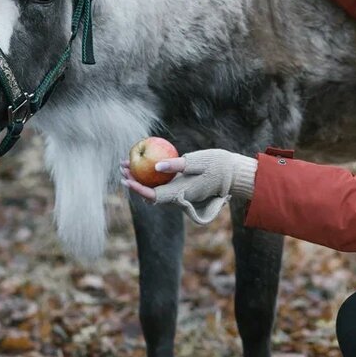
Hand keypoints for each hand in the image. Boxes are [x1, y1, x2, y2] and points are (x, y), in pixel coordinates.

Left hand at [120, 148, 257, 224]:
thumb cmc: (218, 166)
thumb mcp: (198, 161)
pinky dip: (152, 173)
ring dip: (141, 177)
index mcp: (180, 192)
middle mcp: (178, 195)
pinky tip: (145, 161)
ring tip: (128, 162)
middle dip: (134, 180)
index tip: (125, 179)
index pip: (153, 195)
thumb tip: (156, 165)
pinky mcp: (183, 185)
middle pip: (150, 192)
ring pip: (156, 188)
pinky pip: (163, 183)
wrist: (234, 173)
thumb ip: (177, 165)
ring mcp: (180, 191)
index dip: (137, 189)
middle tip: (121, 166)